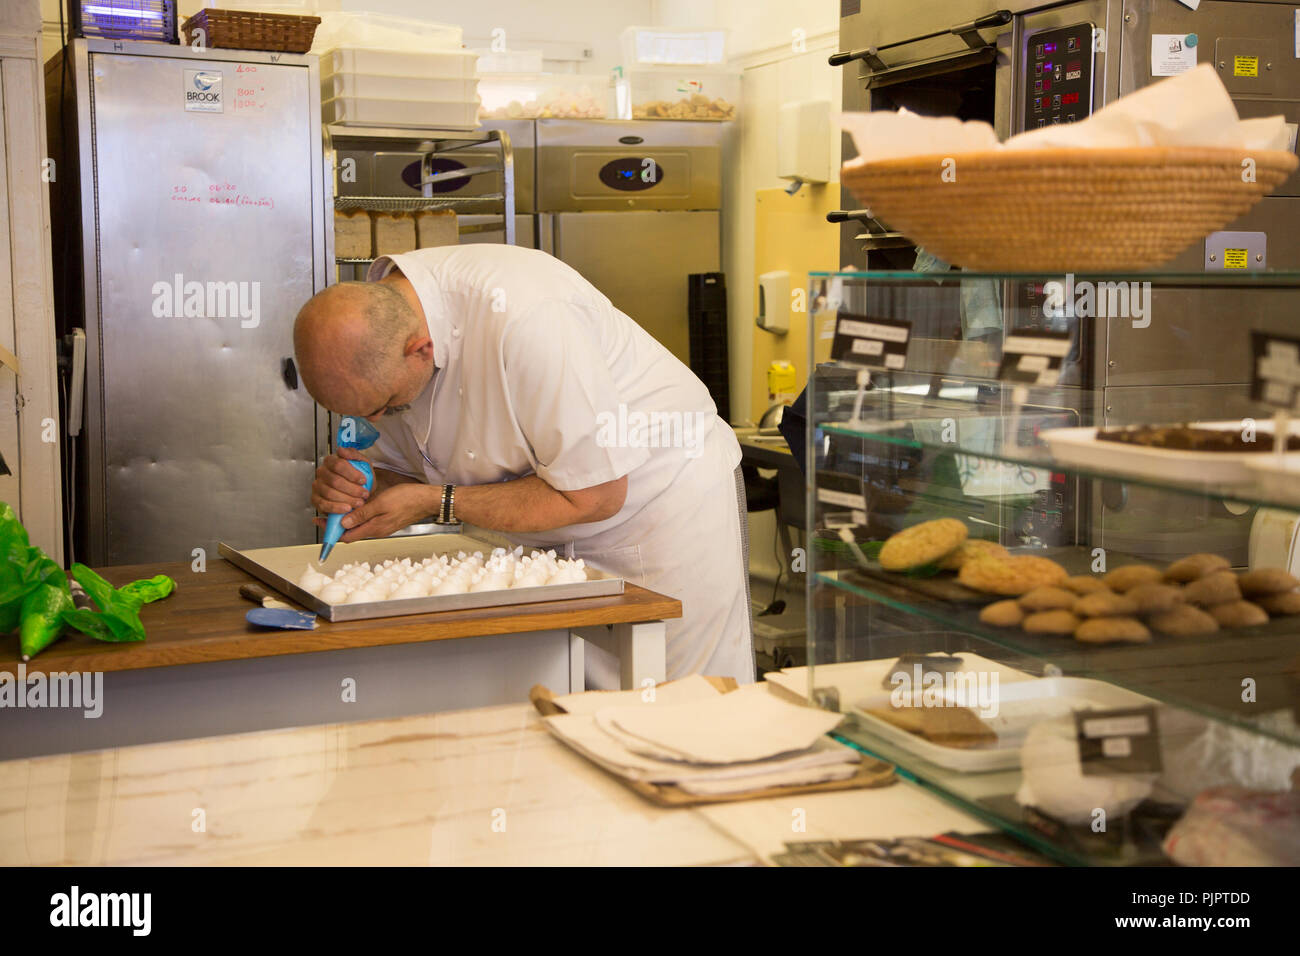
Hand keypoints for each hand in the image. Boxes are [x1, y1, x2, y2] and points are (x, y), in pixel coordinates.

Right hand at [311, 448, 370, 514]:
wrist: (359, 490)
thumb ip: (353, 454)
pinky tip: (347, 509)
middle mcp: (321, 472)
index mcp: (330, 461)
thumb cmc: (359, 477)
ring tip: (359, 502)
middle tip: (364, 494)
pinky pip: (323, 505)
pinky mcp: (315, 499)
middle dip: (352, 489)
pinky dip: (336, 508)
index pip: (338, 465)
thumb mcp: (362, 463)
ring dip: (347, 499)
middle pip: (335, 481)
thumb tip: (341, 450)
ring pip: (329, 493)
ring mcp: (317, 486)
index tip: (364, 480)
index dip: (352, 474)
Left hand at [320, 483, 437, 541]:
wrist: (426, 499)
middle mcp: (377, 530)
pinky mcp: (386, 521)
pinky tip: (355, 506)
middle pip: (350, 532)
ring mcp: (382, 526)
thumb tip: (343, 523)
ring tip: (337, 508)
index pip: (346, 536)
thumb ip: (362, 514)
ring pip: (358, 526)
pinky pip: (366, 521)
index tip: (320, 522)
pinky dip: (357, 516)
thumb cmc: (407, 499)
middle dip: (336, 525)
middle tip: (324, 514)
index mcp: (374, 528)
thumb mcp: (381, 503)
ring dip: (346, 520)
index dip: (331, 531)